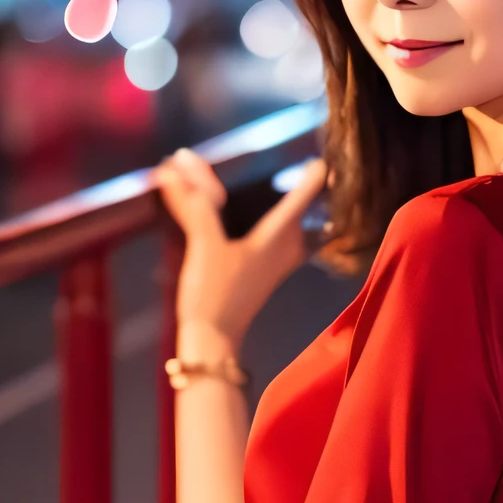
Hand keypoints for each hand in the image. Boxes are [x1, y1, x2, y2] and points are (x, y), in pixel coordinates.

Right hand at [155, 149, 328, 346]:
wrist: (212, 341)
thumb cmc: (215, 292)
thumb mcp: (204, 244)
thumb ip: (195, 204)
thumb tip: (178, 165)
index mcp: (276, 238)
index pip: (301, 200)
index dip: (312, 179)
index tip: (324, 162)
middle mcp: (283, 251)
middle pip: (309, 222)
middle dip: (316, 202)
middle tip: (321, 181)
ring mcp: (275, 268)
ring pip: (301, 240)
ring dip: (305, 222)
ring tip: (314, 207)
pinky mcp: (261, 279)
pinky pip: (284, 250)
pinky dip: (287, 236)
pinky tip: (275, 234)